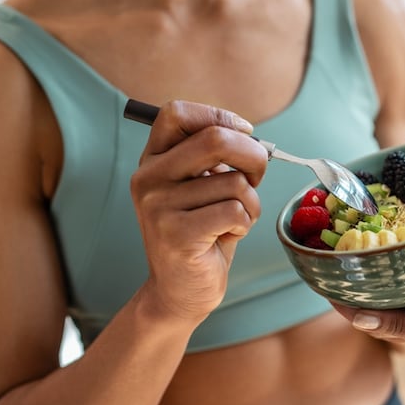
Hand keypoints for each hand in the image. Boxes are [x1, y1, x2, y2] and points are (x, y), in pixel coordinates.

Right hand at [130, 100, 266, 322]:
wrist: (180, 291)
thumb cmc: (204, 232)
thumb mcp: (204, 186)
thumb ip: (215, 157)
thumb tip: (250, 135)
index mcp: (153, 160)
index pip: (176, 112)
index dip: (219, 116)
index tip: (244, 133)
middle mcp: (148, 178)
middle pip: (215, 139)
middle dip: (253, 156)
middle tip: (257, 176)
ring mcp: (157, 206)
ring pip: (234, 182)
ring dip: (251, 201)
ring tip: (234, 220)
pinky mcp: (175, 235)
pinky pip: (235, 210)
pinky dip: (246, 222)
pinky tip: (229, 235)